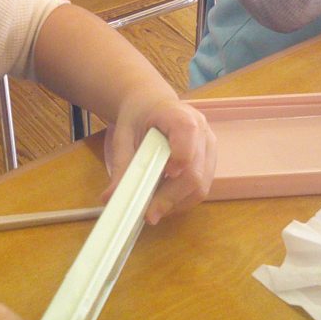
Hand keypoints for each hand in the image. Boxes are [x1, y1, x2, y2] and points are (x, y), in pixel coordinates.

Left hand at [102, 95, 216, 224]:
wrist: (151, 105)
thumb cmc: (138, 117)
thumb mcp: (124, 137)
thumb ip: (121, 166)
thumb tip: (110, 198)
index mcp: (180, 116)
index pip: (187, 137)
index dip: (178, 160)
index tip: (161, 177)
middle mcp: (202, 132)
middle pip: (195, 172)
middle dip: (171, 197)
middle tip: (148, 214)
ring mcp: (209, 148)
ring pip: (201, 186)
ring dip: (176, 203)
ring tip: (152, 210)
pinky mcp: (210, 163)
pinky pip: (200, 189)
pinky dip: (181, 201)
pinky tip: (163, 202)